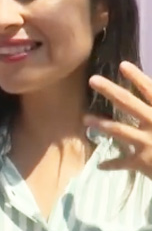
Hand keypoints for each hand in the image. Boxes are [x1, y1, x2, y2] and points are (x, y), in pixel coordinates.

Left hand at [85, 61, 151, 178]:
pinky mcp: (142, 161)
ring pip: (118, 130)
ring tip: (85, 119)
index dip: (137, 77)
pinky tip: (100, 165)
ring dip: (100, 124)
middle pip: (129, 103)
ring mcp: (147, 142)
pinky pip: (123, 162)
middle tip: (92, 80)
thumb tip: (151, 98)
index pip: (150, 90)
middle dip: (110, 91)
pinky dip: (111, 164)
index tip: (123, 65)